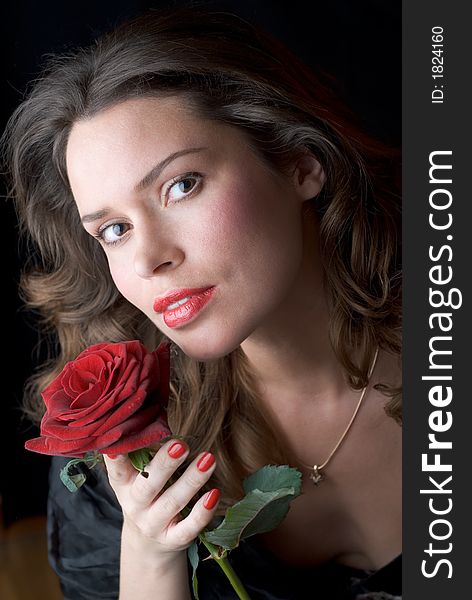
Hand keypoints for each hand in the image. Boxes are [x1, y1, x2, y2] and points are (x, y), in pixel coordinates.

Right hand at [103, 439, 219, 559]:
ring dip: (191, 480)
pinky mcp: (173, 539)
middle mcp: (135, 505)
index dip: (116, 457)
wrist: (148, 544)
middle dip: (164, 465)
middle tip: (180, 444)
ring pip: (172, 503)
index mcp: (124, 484)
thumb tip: (153, 406)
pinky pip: (188, 528)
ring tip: (209, 459)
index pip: (117, 469)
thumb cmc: (145, 494)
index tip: (118, 441)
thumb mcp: (135, 475)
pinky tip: (214, 494)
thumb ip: (140, 450)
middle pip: (148, 485)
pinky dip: (202, 512)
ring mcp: (154, 524)